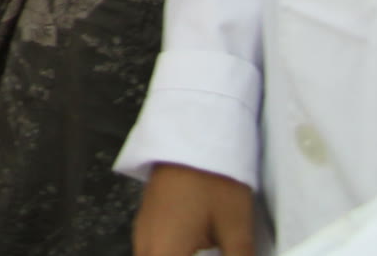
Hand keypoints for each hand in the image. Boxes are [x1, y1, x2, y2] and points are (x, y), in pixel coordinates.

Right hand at [134, 163, 256, 255]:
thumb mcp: (235, 230)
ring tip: (210, 250)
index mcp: (164, 254)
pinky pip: (153, 253)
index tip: (218, 255)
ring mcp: (142, 233)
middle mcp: (145, 247)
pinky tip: (196, 250)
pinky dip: (171, 255)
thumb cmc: (214, 183)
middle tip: (217, 252)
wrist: (192, 133)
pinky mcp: (146, 221)